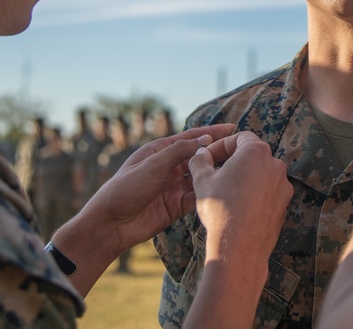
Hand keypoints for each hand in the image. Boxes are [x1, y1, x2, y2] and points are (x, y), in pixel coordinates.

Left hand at [78, 123, 235, 252]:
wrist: (112, 224)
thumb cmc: (126, 188)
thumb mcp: (153, 164)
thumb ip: (179, 151)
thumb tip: (204, 139)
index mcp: (159, 151)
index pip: (190, 138)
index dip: (211, 133)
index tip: (232, 129)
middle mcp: (168, 167)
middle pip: (198, 157)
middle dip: (217, 153)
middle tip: (240, 150)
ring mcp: (173, 186)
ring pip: (200, 176)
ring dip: (215, 173)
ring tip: (237, 170)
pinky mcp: (176, 205)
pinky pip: (197, 196)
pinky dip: (208, 192)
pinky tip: (223, 189)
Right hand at [189, 131, 292, 276]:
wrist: (239, 247)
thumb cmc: (220, 209)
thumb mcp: (202, 180)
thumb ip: (200, 161)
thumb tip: (200, 154)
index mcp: (256, 151)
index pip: (239, 138)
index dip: (221, 145)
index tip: (208, 157)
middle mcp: (275, 164)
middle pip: (252, 155)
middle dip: (233, 162)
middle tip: (214, 173)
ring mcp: (283, 186)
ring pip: (260, 174)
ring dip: (244, 178)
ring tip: (225, 192)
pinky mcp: (285, 205)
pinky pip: (267, 192)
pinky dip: (254, 194)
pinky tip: (238, 207)